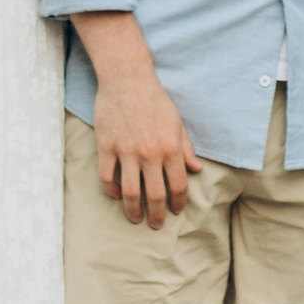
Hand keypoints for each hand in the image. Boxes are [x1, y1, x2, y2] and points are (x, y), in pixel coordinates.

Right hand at [90, 54, 199, 228]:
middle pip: (155, 195)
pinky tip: (116, 195)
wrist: (127, 79)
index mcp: (171, 148)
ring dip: (133, 210)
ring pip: (130, 192)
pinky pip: (107, 177)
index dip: (177, 203)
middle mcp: (150, 153)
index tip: (175, 212)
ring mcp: (127, 151)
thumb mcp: (177, 123)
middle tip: (156, 224)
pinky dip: (111, 190)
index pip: (178, 186)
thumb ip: (186, 148)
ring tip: (135, 218)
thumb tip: (196, 169)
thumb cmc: (155, 100)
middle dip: (157, 215)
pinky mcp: (106, 146)